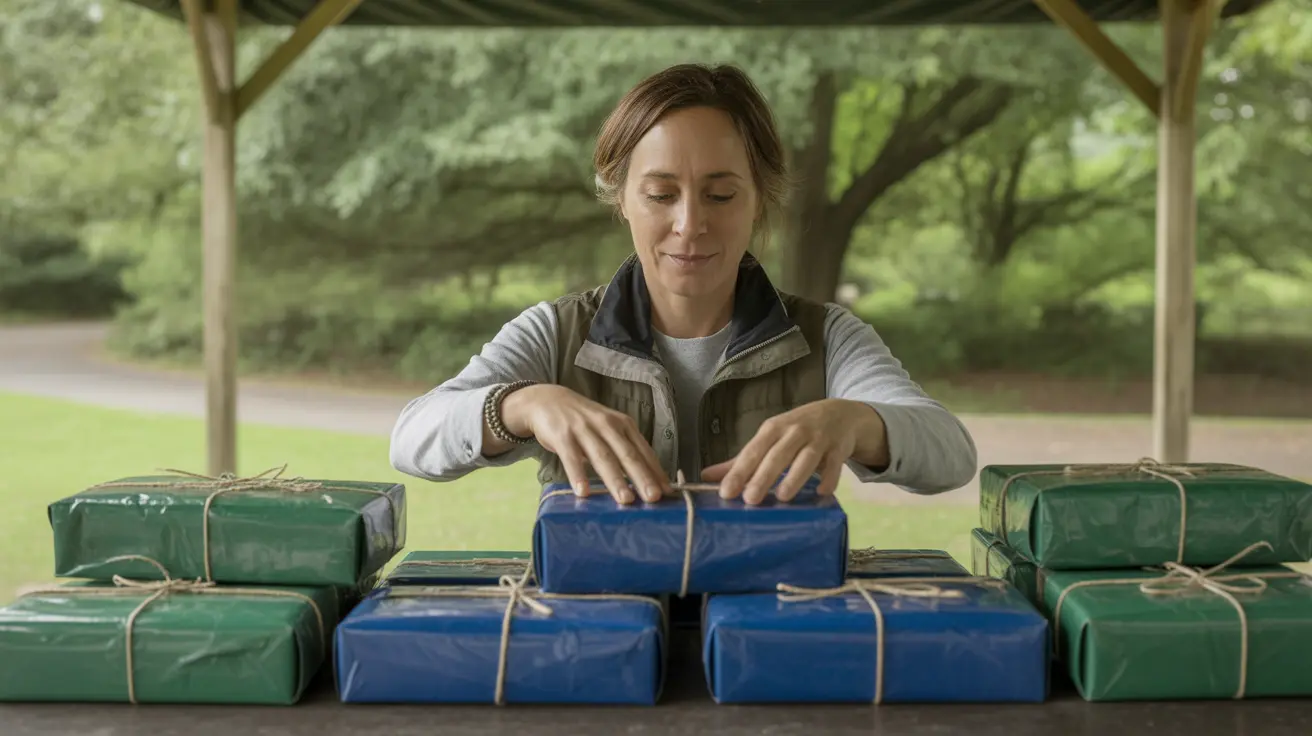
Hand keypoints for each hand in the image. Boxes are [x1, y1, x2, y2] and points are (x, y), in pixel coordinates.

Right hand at [501, 384, 668, 503]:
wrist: (547, 400)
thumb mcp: (609, 429)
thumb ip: (625, 450)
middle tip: (654, 498)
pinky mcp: (562, 435)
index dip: (656, 472)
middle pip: (627, 454)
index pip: (643, 451)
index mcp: (623, 424)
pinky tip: (584, 492)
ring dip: (615, 479)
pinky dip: (578, 475)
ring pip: (603, 457)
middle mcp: (607, 425)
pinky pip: (571, 458)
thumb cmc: (585, 422)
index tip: (668, 493)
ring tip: (626, 500)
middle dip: (642, 477)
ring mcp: (584, 429)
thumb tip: (648, 480)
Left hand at [701, 399, 887, 504]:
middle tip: (750, 499)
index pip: (752, 451)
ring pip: (806, 458)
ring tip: (782, 497)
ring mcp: (818, 438)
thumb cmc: (796, 431)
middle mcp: (794, 431)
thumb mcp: (769, 438)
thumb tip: (706, 477)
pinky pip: (834, 464)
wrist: (839, 414)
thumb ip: (741, 459)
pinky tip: (822, 492)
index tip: (725, 492)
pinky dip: (830, 477)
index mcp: (772, 429)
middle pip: (777, 455)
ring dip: (794, 477)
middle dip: (763, 476)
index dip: (739, 472)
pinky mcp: (839, 448)